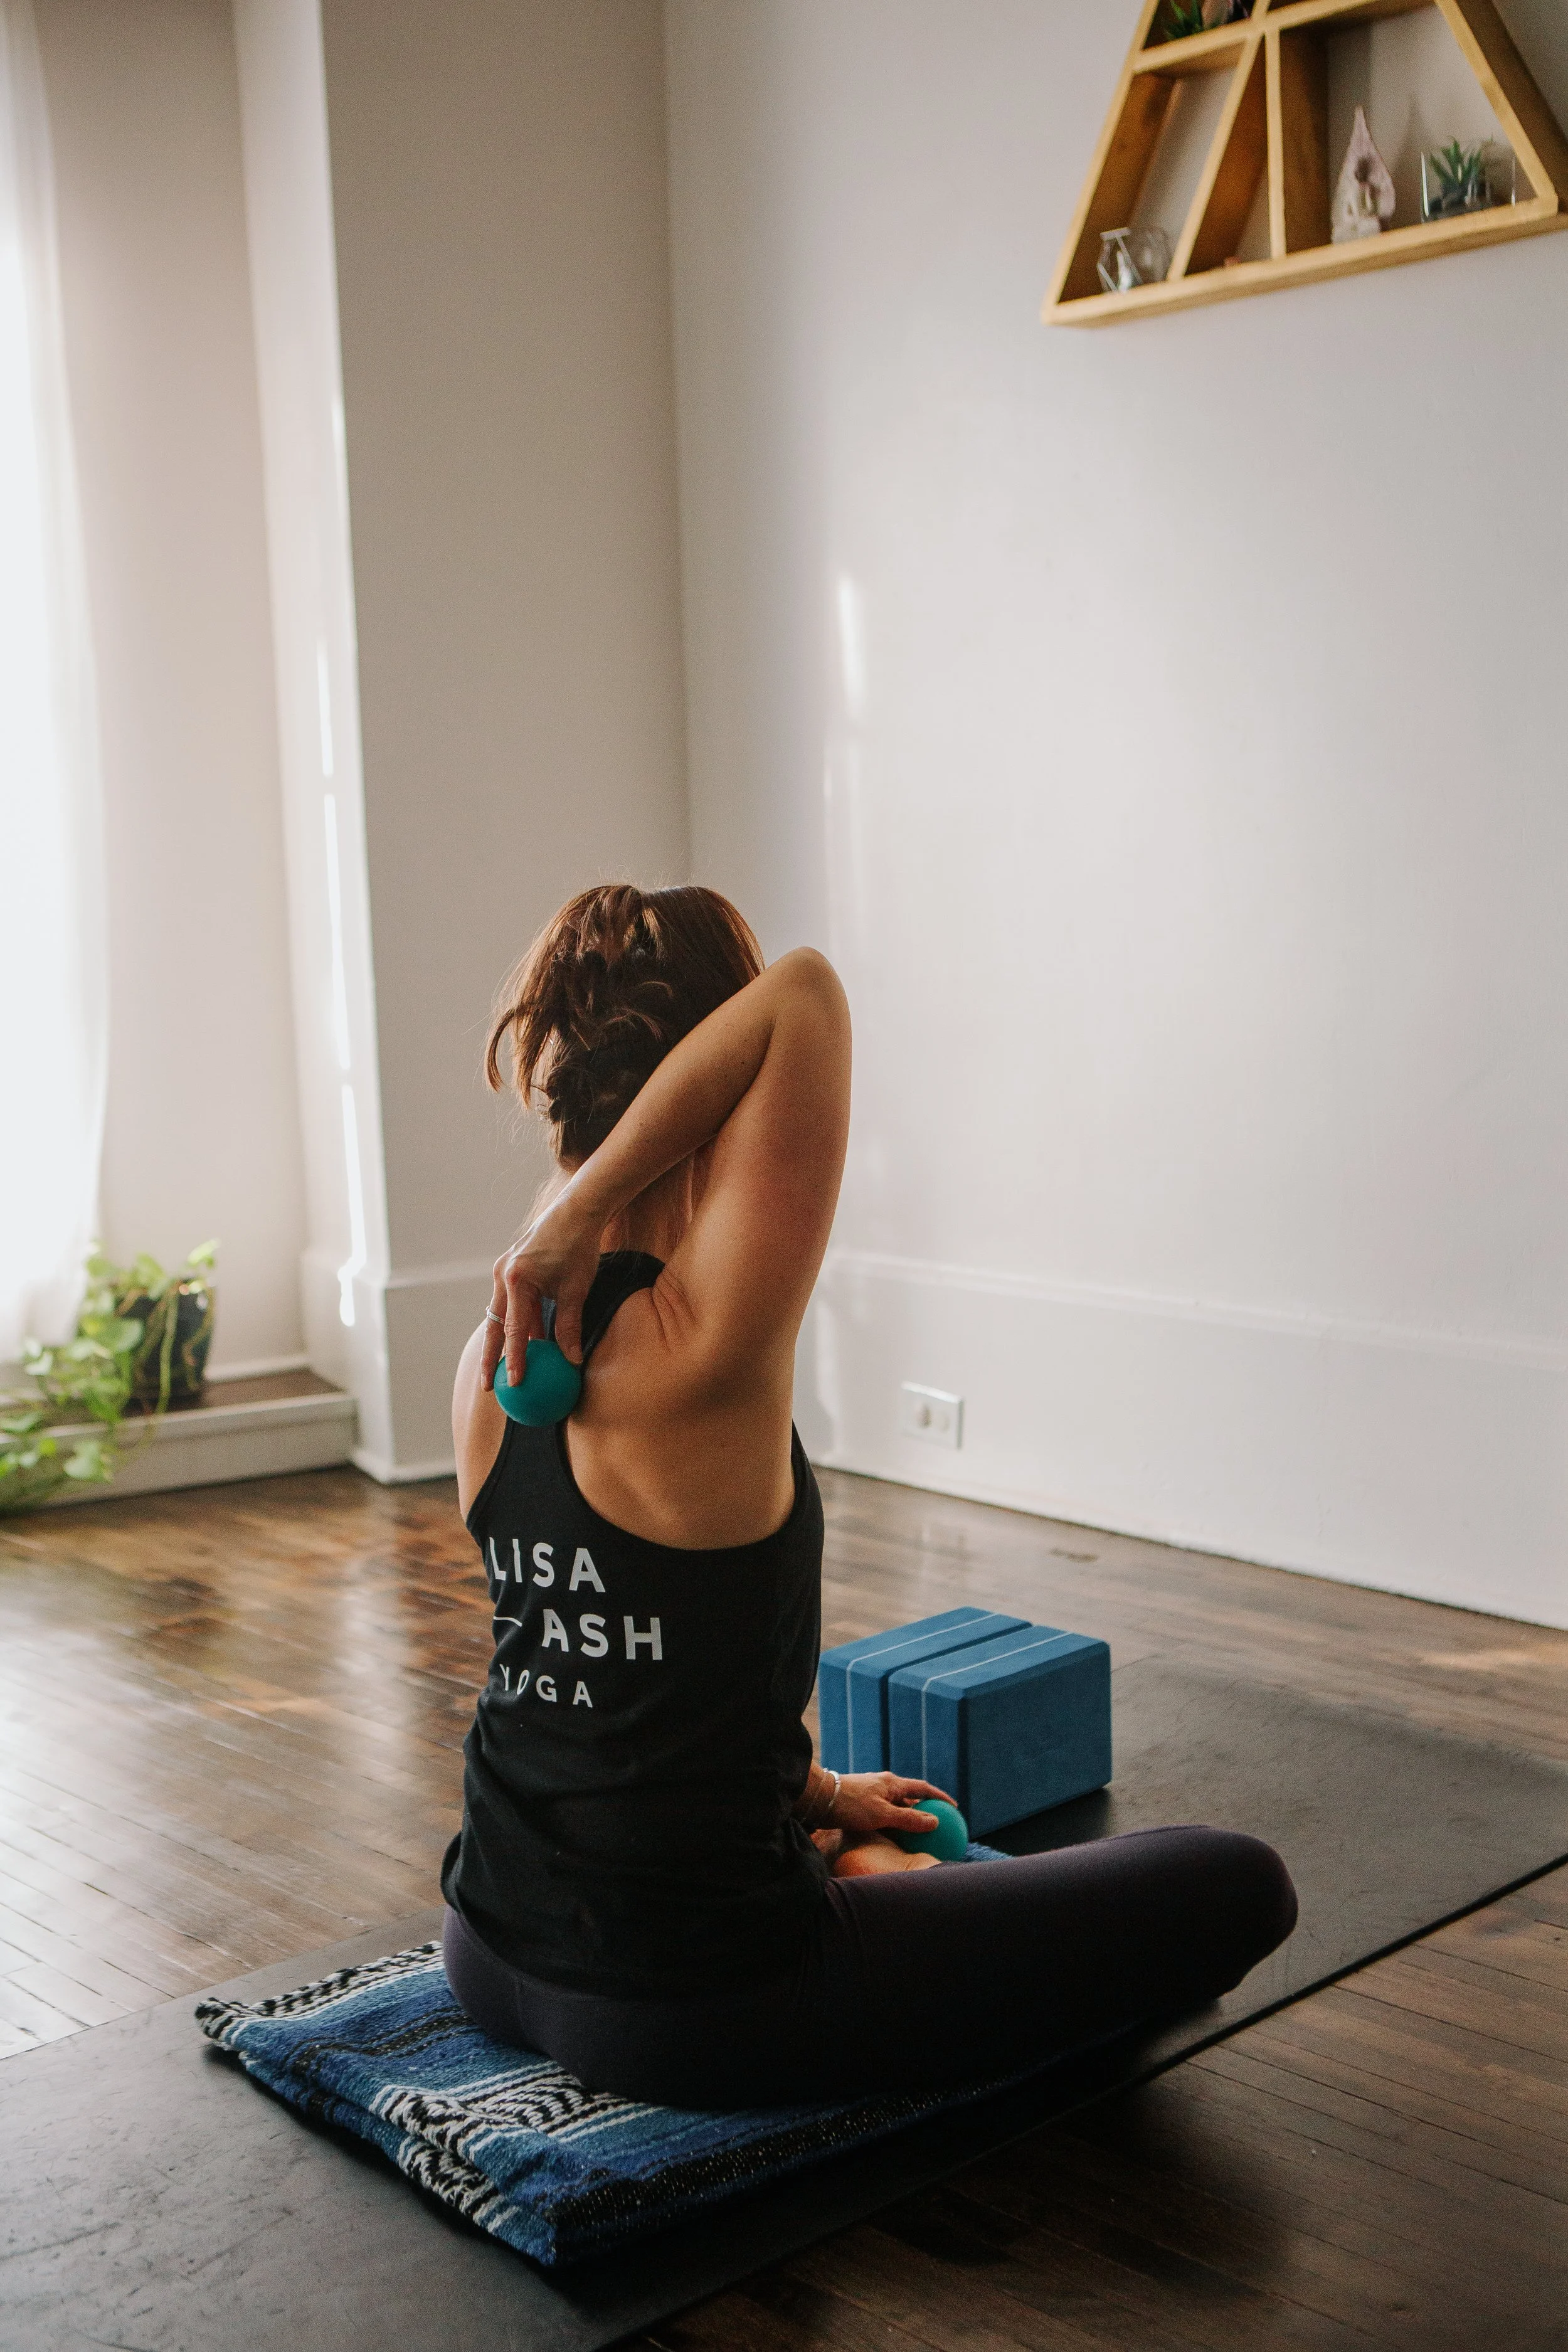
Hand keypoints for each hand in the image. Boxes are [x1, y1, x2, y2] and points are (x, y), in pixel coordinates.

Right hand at [481, 1188, 601, 1390]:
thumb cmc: (579, 1248)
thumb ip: (570, 1326)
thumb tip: (572, 1360)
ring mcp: (504, 1270)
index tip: (514, 1384)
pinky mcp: (511, 1267)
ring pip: (502, 1313)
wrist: (576, 1211)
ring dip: (505, 1340)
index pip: (513, 1330)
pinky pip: (511, 1301)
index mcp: (517, 1280)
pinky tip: (526, 1341)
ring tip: (504, 1369)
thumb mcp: (576, 1290)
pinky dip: (518, 1321)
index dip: (514, 1360)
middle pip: (494, 1325)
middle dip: (492, 1357)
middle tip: (489, 1385)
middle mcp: (503, 1274)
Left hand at [828, 1772, 954, 1840]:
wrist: (819, 1798)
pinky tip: (895, 1838)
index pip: (923, 1789)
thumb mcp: (882, 1814)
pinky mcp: (863, 1804)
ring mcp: (873, 1794)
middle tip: (938, 1825)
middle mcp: (885, 1786)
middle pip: (911, 1798)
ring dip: (909, 1818)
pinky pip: (886, 1814)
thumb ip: (908, 1819)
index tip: (954, 1808)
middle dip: (925, 1810)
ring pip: (897, 1807)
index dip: (939, 1798)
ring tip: (920, 1835)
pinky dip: (895, 1824)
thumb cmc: (851, 1805)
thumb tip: (935, 1822)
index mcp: (892, 1783)